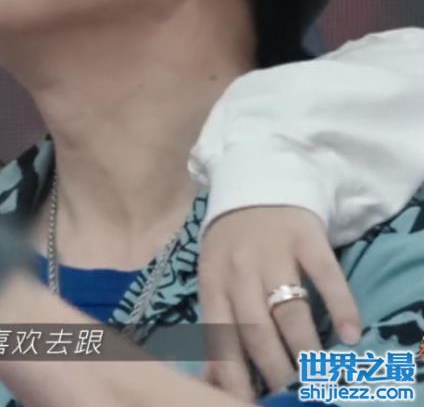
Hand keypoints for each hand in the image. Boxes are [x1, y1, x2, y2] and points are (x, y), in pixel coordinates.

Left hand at [198, 206, 361, 396]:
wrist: (256, 178)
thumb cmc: (233, 240)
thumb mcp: (214, 273)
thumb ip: (217, 321)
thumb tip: (214, 377)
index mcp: (212, 280)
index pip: (219, 335)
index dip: (233, 372)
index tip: (249, 400)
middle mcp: (238, 269)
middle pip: (255, 327)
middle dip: (273, 367)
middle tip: (292, 392)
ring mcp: (273, 251)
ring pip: (288, 308)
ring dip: (304, 345)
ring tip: (318, 374)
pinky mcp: (305, 236)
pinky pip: (325, 276)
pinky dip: (340, 306)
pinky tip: (350, 334)